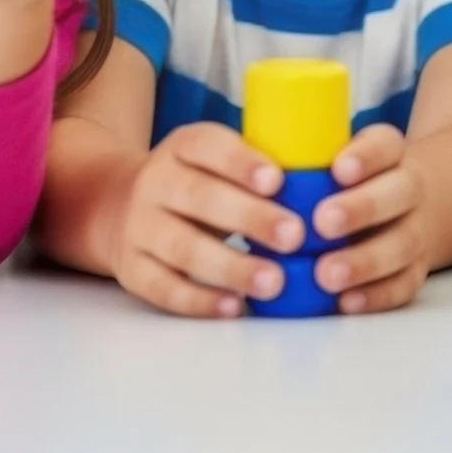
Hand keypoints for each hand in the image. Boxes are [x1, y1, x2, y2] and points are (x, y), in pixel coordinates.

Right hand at [113, 123, 298, 317]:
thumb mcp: (218, 160)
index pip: (209, 146)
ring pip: (183, 247)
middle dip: (250, 218)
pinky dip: (200, 300)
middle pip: (200, 198)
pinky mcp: (131, 269)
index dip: (242, 163)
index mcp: (183, 147)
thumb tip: (331, 189)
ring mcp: (139, 227)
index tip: (278, 181)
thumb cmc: (199, 184)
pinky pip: (164, 287)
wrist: (120, 206)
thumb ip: (260, 169)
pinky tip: (234, 306)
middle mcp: (155, 182)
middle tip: (296, 236)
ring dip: (231, 267)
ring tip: (275, 282)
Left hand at [307, 125, 436, 314]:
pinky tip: (346, 302)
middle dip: (362, 207)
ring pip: (404, 242)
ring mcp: (415, 230)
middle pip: (401, 191)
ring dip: (366, 260)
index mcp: (386, 154)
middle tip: (322, 222)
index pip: (385, 144)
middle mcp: (407, 189)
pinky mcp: (414, 270)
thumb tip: (245, 176)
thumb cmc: (341, 187)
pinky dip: (376, 295)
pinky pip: (404, 284)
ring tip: (327, 275)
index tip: (337, 170)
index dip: (366, 156)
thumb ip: (299, 167)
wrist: (396, 213)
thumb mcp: (327, 163)